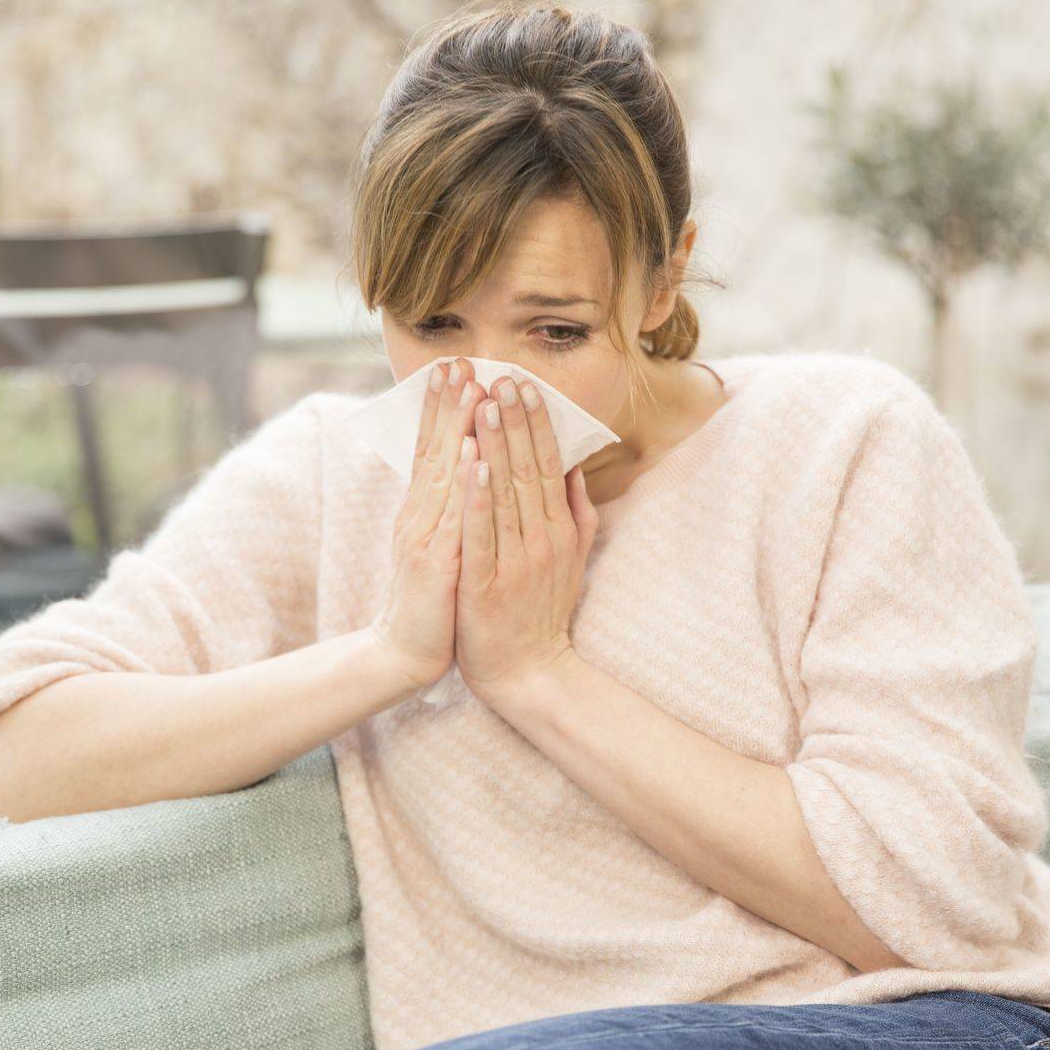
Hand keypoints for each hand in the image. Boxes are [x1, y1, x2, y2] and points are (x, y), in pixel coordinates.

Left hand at [456, 374, 599, 702]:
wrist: (527, 672)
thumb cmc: (542, 611)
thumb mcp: (572, 559)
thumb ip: (576, 512)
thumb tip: (574, 466)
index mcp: (559, 530)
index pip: (547, 464)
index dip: (534, 423)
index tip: (522, 385)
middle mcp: (542, 540)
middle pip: (526, 469)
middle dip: (513, 421)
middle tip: (500, 377)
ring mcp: (515, 561)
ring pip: (503, 493)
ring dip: (494, 445)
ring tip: (483, 404)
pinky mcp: (486, 583)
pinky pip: (481, 533)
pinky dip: (477, 498)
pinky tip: (473, 465)